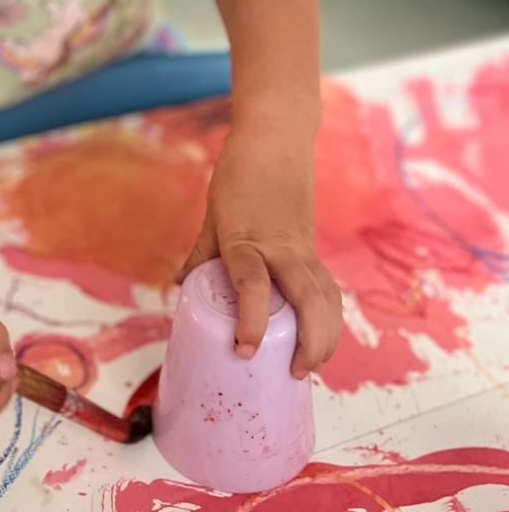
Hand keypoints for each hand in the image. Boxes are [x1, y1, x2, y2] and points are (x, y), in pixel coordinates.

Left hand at [179, 129, 341, 377]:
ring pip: (327, 297)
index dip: (248, 321)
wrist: (275, 138)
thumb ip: (202, 252)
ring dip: (326, 334)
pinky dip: (328, 315)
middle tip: (294, 373)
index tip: (243, 350)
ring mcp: (302, 247)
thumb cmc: (238, 174)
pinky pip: (327, 286)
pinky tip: (321, 336)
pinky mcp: (312, 247)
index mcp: (248, 239)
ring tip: (311, 365)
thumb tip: (182, 284)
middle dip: (309, 341)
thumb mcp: (212, 214)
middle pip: (309, 300)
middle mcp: (281, 247)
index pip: (252, 285)